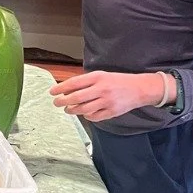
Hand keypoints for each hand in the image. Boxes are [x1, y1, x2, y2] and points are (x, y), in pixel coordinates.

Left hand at [50, 70, 165, 122]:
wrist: (139, 88)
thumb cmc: (117, 81)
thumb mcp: (101, 75)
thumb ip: (86, 82)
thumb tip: (67, 89)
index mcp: (98, 77)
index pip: (74, 83)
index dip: (61, 88)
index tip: (52, 92)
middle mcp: (101, 89)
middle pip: (76, 97)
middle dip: (63, 101)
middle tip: (56, 103)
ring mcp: (107, 102)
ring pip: (83, 109)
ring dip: (72, 110)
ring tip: (68, 109)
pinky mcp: (112, 112)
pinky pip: (94, 117)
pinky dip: (86, 116)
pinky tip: (84, 113)